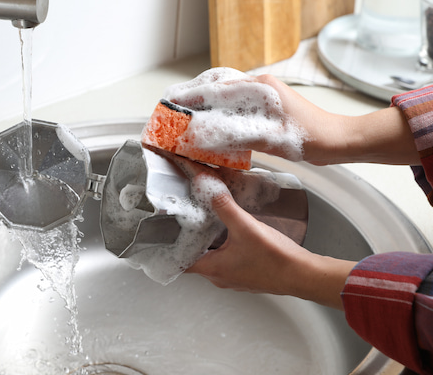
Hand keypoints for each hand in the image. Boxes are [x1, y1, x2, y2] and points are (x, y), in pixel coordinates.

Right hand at [165, 69, 418, 165]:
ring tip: (182, 114)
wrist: (339, 140)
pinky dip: (216, 109)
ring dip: (202, 102)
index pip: (214, 88)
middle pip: (214, 84)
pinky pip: (233, 102)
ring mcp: (262, 93)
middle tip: (168, 109)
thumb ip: (234, 135)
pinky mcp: (265, 105)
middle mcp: (258, 85)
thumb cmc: (311, 138)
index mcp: (259, 87)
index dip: (187, 97)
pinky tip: (208, 122)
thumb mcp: (271, 139)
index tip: (167, 105)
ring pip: (223, 92)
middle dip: (189, 96)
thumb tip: (200, 136)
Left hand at [186, 176, 355, 309]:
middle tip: (185, 221)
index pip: (180, 262)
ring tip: (207, 223)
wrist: (304, 275)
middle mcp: (220, 278)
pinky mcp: (247, 275)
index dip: (170, 248)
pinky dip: (225, 247)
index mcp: (213, 270)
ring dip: (209, 243)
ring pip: (213, 259)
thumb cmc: (275, 259)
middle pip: (196, 258)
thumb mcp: (245, 227)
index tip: (163, 235)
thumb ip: (224, 206)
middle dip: (191, 240)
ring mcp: (234, 279)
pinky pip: (229, 260)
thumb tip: (207, 188)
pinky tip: (232, 233)